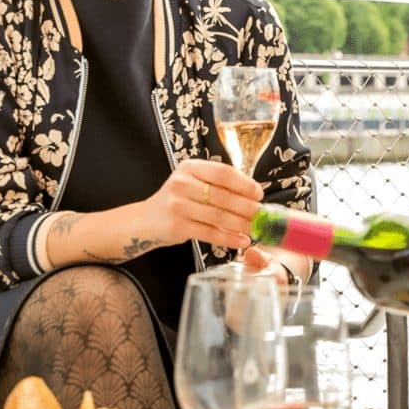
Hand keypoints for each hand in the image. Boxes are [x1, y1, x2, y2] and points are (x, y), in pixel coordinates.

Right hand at [138, 158, 262, 249]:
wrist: (146, 219)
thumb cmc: (179, 199)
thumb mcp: (193, 182)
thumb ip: (218, 183)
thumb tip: (254, 194)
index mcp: (190, 167)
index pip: (223, 172)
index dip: (244, 184)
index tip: (259, 194)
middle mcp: (182, 184)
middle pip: (223, 196)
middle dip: (247, 207)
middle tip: (261, 214)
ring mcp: (178, 206)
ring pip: (218, 216)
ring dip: (241, 224)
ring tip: (255, 228)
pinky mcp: (178, 227)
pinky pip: (210, 233)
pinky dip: (229, 238)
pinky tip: (242, 241)